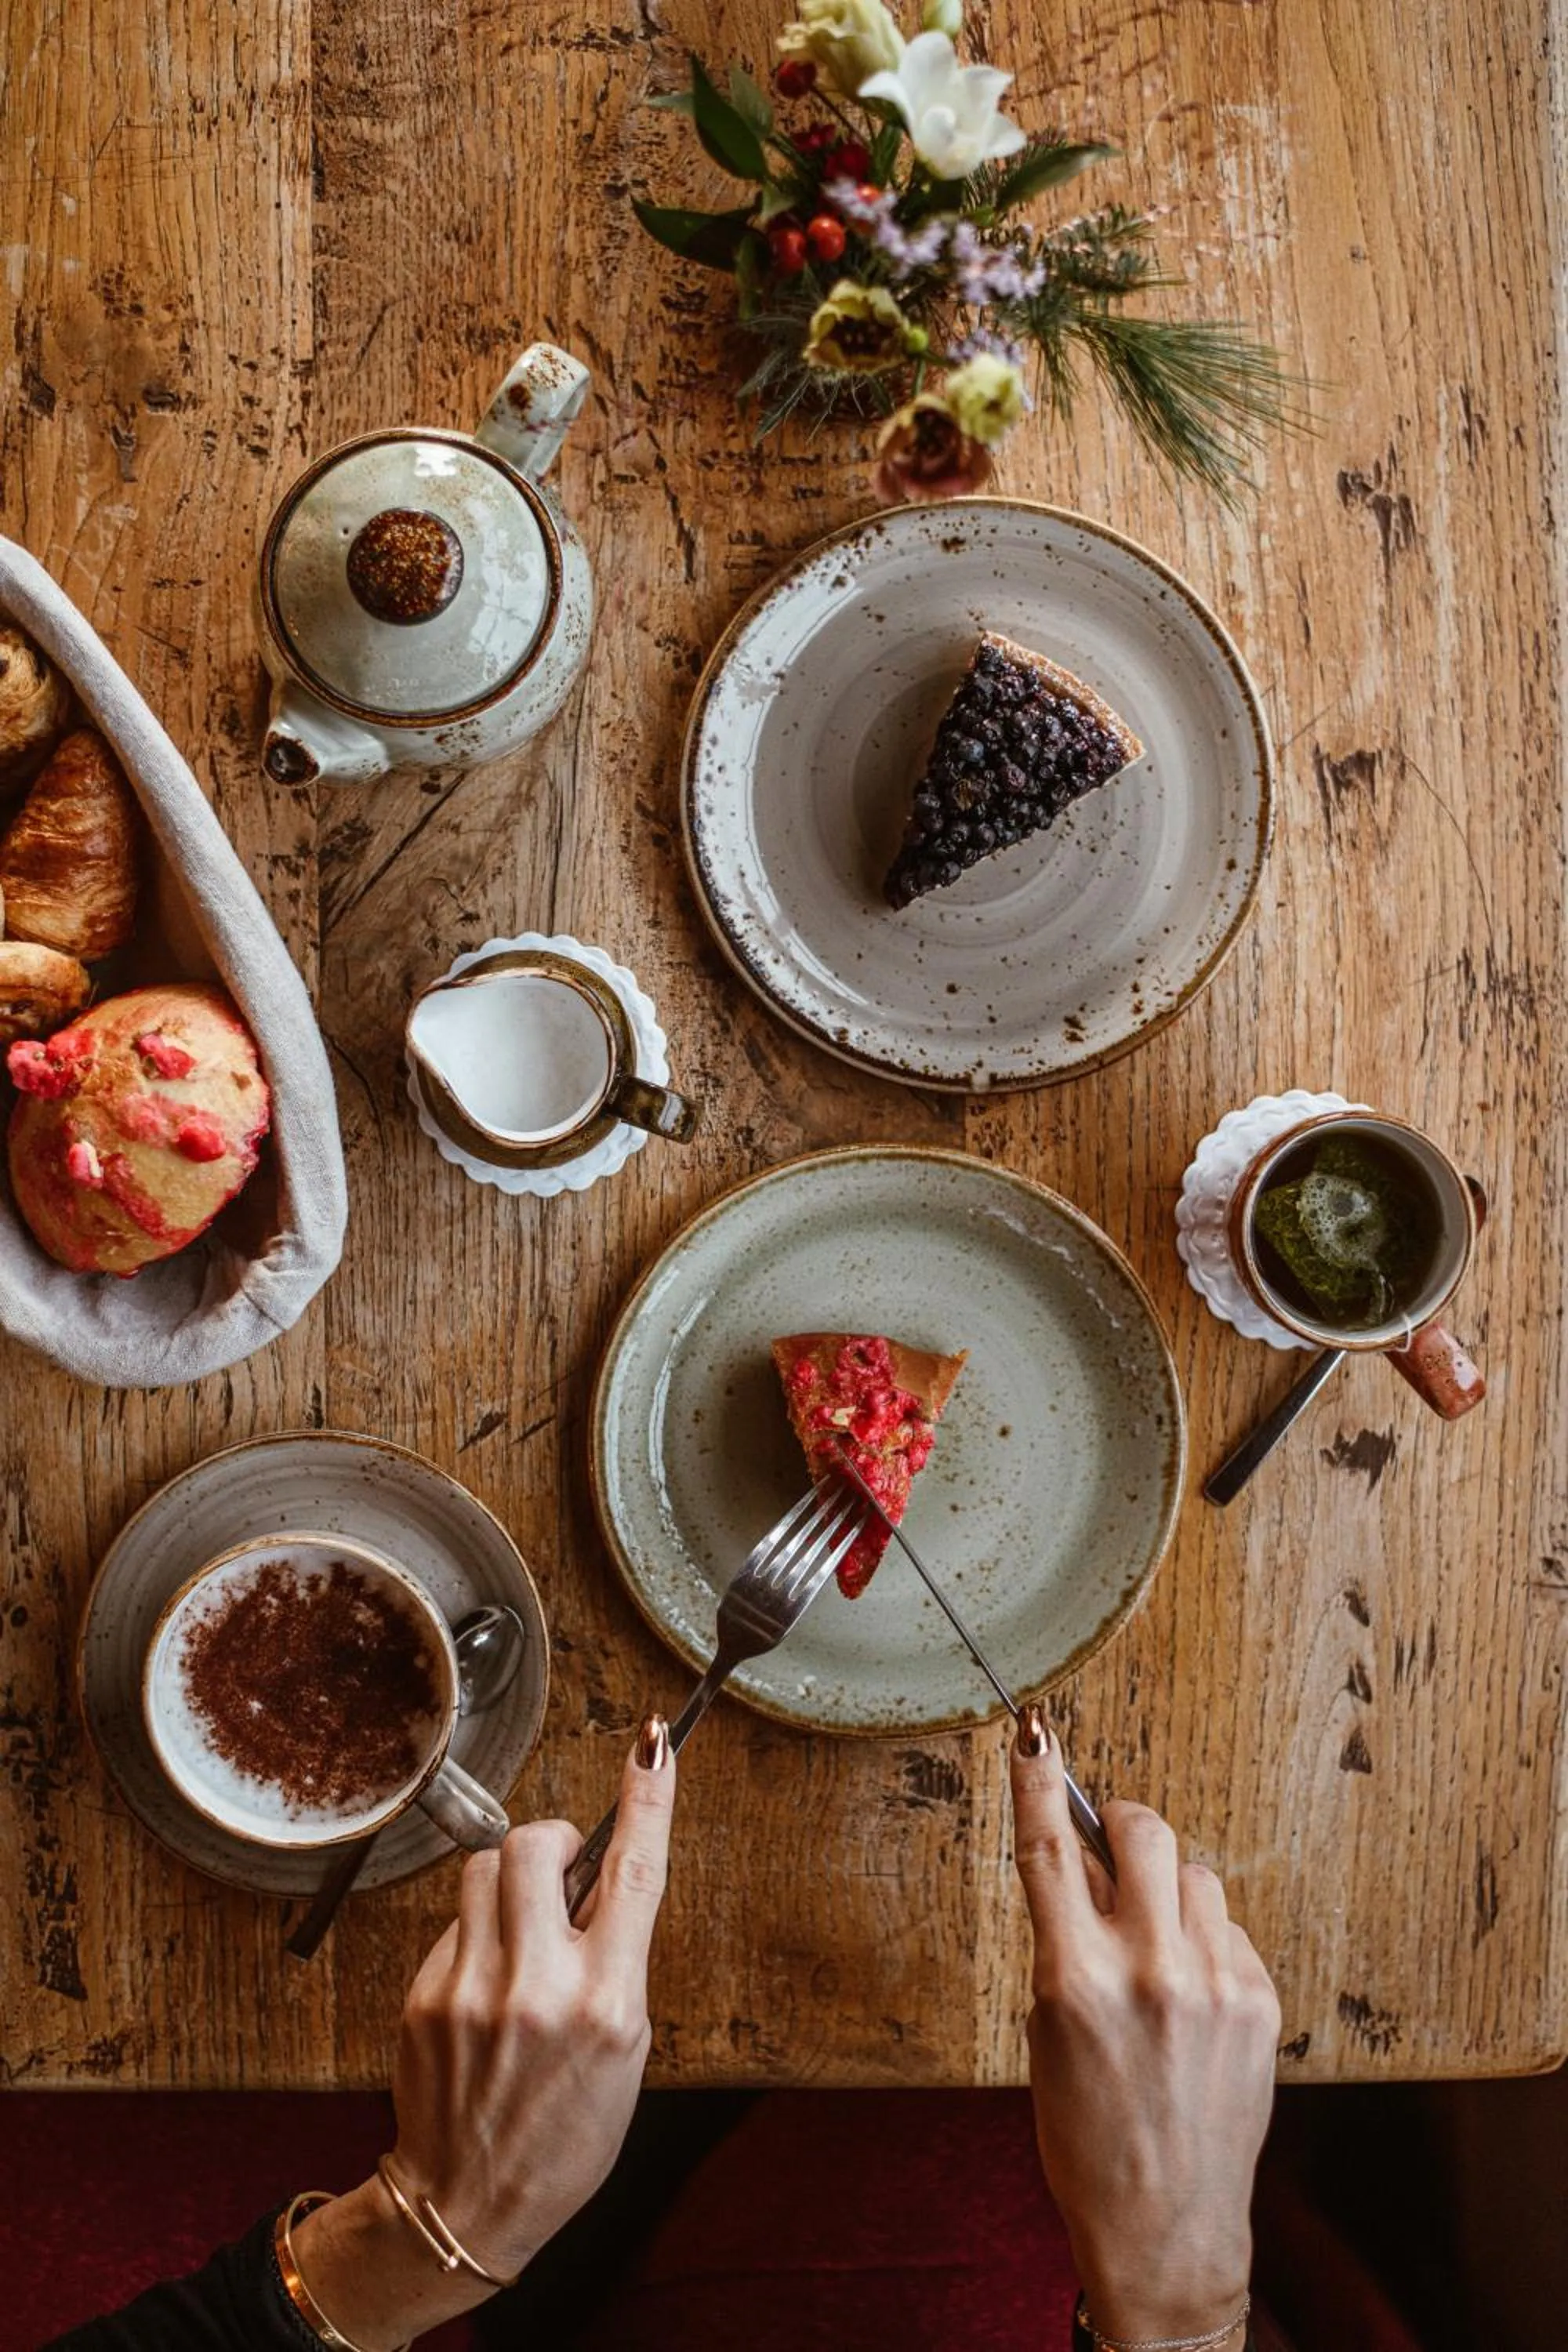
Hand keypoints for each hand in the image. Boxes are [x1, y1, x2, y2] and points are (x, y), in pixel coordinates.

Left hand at [293, 1720, 674, 2349]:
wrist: (469, 2205)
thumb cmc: (565, 2131)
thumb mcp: (625, 2048)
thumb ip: (617, 1957)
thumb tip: (600, 1874)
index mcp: (607, 2002)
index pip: (636, 1872)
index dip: (649, 1798)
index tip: (654, 1743)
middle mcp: (539, 1987)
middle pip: (539, 1843)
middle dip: (554, 1839)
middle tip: (563, 1867)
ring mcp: (474, 1989)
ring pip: (486, 1866)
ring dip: (511, 1876)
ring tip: (522, 1926)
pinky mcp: (425, 1995)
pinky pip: (454, 1919)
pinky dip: (478, 1931)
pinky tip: (486, 1982)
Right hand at [1011, 1713, 1278, 2348]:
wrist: (1164, 2225)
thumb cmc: (1088, 2138)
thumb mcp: (1045, 2032)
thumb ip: (1063, 1939)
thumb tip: (1078, 1860)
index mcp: (1075, 1979)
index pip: (1048, 1850)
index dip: (1037, 1781)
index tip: (1034, 1730)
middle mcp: (1148, 1970)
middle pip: (1144, 1831)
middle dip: (1124, 1825)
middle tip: (1114, 1844)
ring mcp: (1212, 1983)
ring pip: (1194, 1873)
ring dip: (1169, 1891)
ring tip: (1154, 1951)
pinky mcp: (1258, 2000)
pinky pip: (1228, 1927)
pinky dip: (1205, 1941)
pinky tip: (1190, 1996)